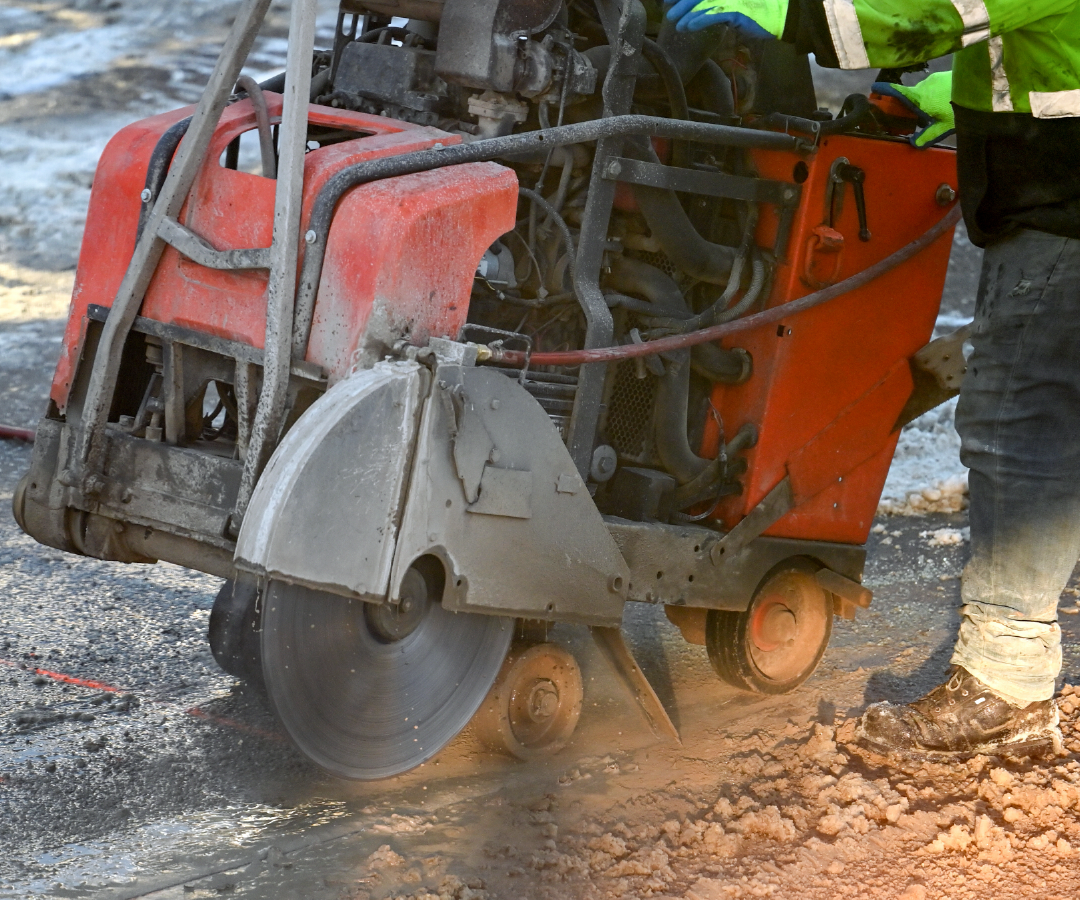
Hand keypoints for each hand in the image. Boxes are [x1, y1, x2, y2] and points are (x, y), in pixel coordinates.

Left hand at [664, 0, 787, 36]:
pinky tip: (688, 27)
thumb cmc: (762, 7)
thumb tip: (698, 8)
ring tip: (674, 21)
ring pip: (702, 1)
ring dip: (686, 11)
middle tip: (668, 7)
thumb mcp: (737, 2)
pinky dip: (698, 20)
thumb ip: (719, 2)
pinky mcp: (737, 8)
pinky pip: (712, 14)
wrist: (784, 12)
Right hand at [871, 71, 954, 147]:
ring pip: (923, 91)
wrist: (983, 88)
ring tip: (938, 111)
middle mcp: (924, 85)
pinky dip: (935, 94)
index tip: (873, 87)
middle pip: (910, 95)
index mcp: (920, 98)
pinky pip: (933, 85)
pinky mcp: (943, 75)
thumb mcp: (944, 127)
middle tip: (918, 118)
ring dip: (926, 100)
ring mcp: (934, 78)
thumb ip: (927, 136)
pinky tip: (947, 101)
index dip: (884, 90)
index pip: (897, 92)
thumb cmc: (961, 108)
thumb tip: (913, 144)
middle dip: (910, 106)